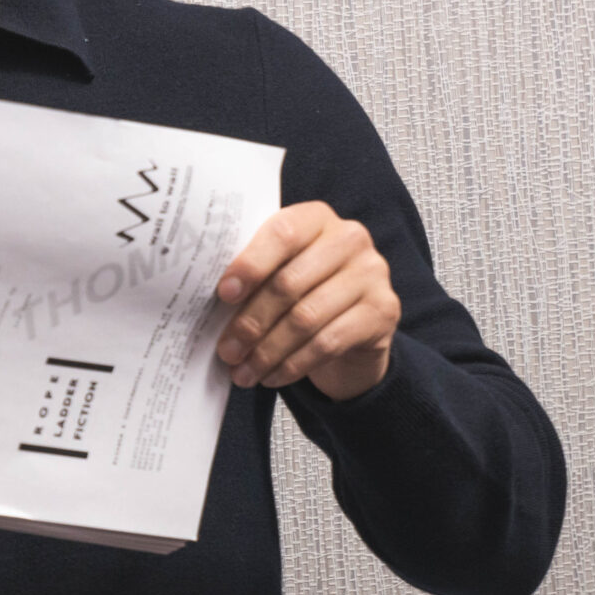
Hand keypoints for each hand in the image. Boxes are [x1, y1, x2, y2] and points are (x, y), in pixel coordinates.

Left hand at [215, 201, 399, 398]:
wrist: (355, 324)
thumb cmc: (303, 291)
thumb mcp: (279, 271)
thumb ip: (254, 274)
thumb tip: (210, 299)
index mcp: (316, 218)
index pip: (282, 233)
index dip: (250, 264)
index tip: (223, 294)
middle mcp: (349, 238)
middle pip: (289, 282)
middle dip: (251, 322)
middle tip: (227, 350)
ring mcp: (372, 273)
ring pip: (306, 318)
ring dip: (268, 351)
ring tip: (243, 371)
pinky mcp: (384, 310)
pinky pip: (328, 342)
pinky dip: (293, 364)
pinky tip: (272, 377)